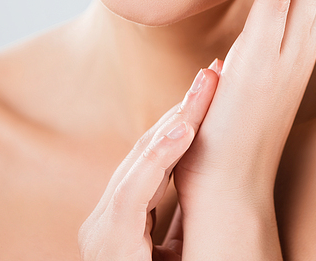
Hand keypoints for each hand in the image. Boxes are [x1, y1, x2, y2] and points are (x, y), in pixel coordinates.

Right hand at [77, 65, 218, 259]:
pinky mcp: (109, 243)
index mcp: (118, 217)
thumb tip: (208, 187)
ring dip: (179, 118)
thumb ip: (176, 220)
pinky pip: (133, 191)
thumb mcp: (172, 251)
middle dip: (184, 107)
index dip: (182, 120)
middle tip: (214, 72)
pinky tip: (185, 129)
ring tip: (205, 87)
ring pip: (142, 159)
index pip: (153, 158)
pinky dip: (160, 156)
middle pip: (148, 149)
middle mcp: (104, 217)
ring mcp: (102, 229)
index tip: (210, 90)